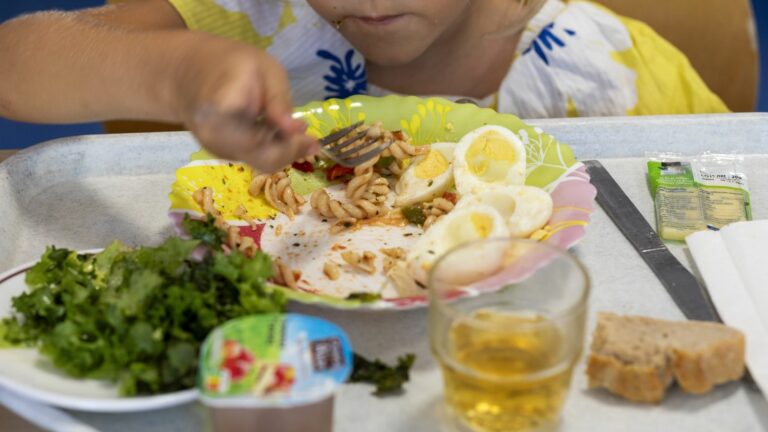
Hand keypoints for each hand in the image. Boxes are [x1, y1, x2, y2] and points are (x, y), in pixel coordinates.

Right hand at [174, 36, 316, 172]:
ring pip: (261, 162)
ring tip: (287, 125)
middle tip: (308, 134)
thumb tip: (297, 131)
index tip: (306, 129)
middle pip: (264, 158)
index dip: (288, 142)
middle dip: (291, 148)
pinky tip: (271, 129)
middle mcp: (213, 135)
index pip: (260, 140)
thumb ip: (280, 99)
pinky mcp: (220, 153)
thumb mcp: (265, 68)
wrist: (187, 72)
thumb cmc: (230, 63)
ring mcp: (215, 148)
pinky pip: (253, 158)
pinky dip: (270, 148)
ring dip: (282, 149)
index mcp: (220, 109)